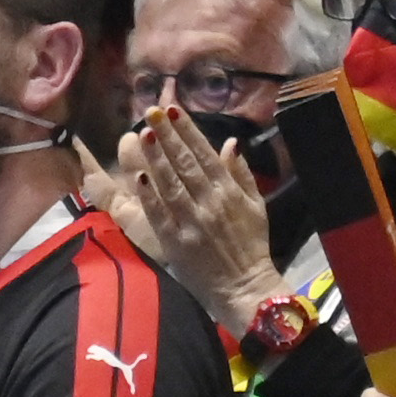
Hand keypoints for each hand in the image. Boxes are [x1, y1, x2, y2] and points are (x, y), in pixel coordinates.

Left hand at [105, 107, 294, 317]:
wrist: (244, 286)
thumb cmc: (251, 244)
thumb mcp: (256, 206)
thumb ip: (241, 174)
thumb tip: (230, 144)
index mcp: (229, 191)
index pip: (205, 153)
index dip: (188, 130)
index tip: (174, 109)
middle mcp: (210, 202)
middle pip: (185, 163)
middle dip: (168, 135)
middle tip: (151, 112)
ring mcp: (191, 221)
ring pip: (171, 183)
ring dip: (157, 158)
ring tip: (144, 134)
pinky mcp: (176, 241)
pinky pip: (160, 213)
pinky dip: (150, 195)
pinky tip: (139, 175)